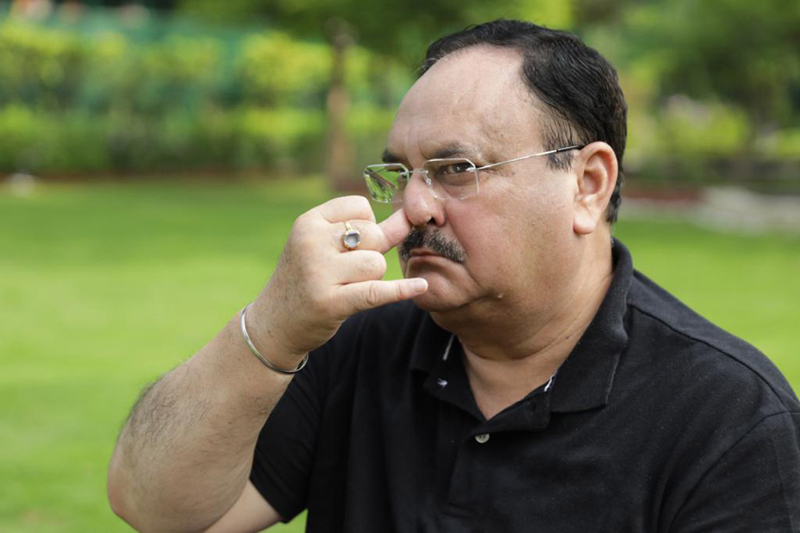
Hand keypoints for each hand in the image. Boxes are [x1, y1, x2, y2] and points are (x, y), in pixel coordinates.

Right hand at [248, 196, 427, 365]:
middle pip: (372, 235)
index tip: (349, 244)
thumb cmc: (307, 279)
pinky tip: (421, 286)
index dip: (366, 224)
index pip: (360, 207)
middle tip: (345, 271)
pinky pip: (376, 291)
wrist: (275, 323)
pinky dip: (401, 290)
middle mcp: (310, 243)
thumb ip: (370, 231)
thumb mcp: (327, 247)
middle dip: (371, 252)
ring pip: (376, 263)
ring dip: (372, 277)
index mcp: (308, 222)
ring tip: (345, 286)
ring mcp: (319, 273)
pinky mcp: (330, 303)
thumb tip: (410, 216)